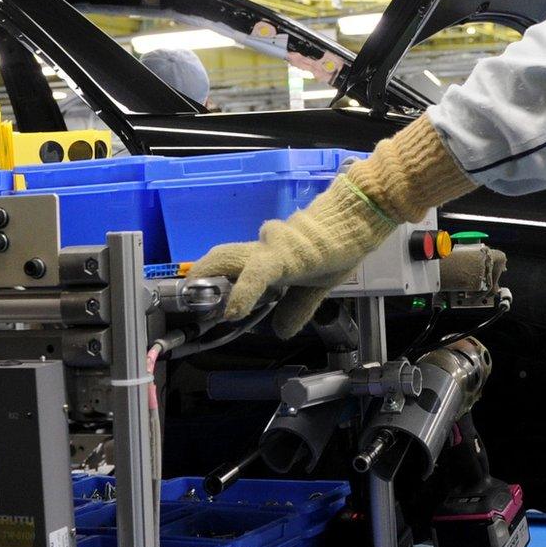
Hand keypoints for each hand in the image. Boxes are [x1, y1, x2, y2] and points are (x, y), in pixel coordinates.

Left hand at [187, 117, 476, 338]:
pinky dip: (243, 292)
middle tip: (184, 301)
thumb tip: (281, 330)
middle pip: (221, 257)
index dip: (210, 277)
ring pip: (229, 259)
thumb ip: (297, 307)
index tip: (197, 302)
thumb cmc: (343, 244)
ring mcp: (272, 248)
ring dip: (208, 279)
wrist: (362, 216)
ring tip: (194, 302)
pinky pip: (258, 273)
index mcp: (270, 255)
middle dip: (198, 277)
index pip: (232, 263)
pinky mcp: (285, 252)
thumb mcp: (319, 286)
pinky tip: (234, 311)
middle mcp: (264, 247)